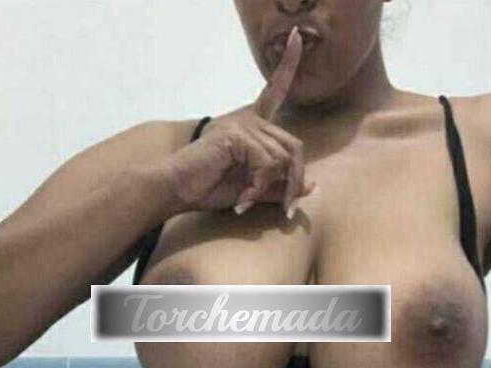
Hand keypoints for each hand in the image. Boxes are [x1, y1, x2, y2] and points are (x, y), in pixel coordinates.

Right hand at [162, 25, 315, 218]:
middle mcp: (250, 120)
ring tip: (249, 201)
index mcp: (252, 127)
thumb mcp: (252, 189)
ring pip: (282, 158)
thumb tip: (313, 185)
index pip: (274, 91)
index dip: (288, 66)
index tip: (298, 36)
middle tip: (286, 208)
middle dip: (294, 180)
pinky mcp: (236, 135)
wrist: (178, 189)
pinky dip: (258, 186)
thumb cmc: (210, 187)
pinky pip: (266, 163)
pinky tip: (242, 198)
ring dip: (271, 187)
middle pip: (293, 146)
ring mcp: (243, 125)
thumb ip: (279, 185)